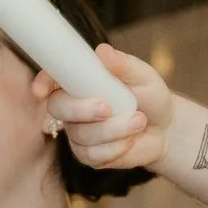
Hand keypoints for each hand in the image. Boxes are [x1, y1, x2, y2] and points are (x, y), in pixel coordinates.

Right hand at [39, 44, 171, 170]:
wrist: (165, 129)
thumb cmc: (150, 96)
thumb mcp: (143, 76)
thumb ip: (123, 64)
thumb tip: (103, 51)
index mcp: (80, 81)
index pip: (53, 78)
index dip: (43, 82)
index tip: (42, 89)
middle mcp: (73, 106)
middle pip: (58, 108)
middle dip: (81, 109)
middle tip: (107, 108)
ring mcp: (78, 132)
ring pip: (81, 134)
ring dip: (114, 130)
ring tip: (139, 121)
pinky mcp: (88, 155)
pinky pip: (93, 155)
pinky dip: (116, 147)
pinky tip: (130, 140)